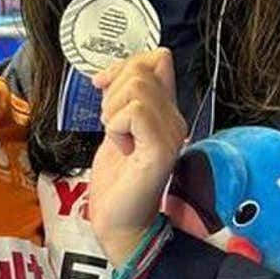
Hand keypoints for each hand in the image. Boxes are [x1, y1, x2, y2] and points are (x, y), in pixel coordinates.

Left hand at [88, 48, 186, 265]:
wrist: (119, 221)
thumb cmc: (116, 179)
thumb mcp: (116, 125)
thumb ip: (122, 98)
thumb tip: (109, 73)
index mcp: (166, 110)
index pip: (158, 58)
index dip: (126, 64)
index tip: (104, 86)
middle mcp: (175, 118)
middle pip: (142, 70)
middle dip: (112, 91)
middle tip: (111, 123)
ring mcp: (171, 133)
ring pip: (136, 87)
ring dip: (112, 110)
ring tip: (117, 136)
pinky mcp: (161, 148)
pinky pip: (134, 112)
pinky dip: (116, 126)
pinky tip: (121, 147)